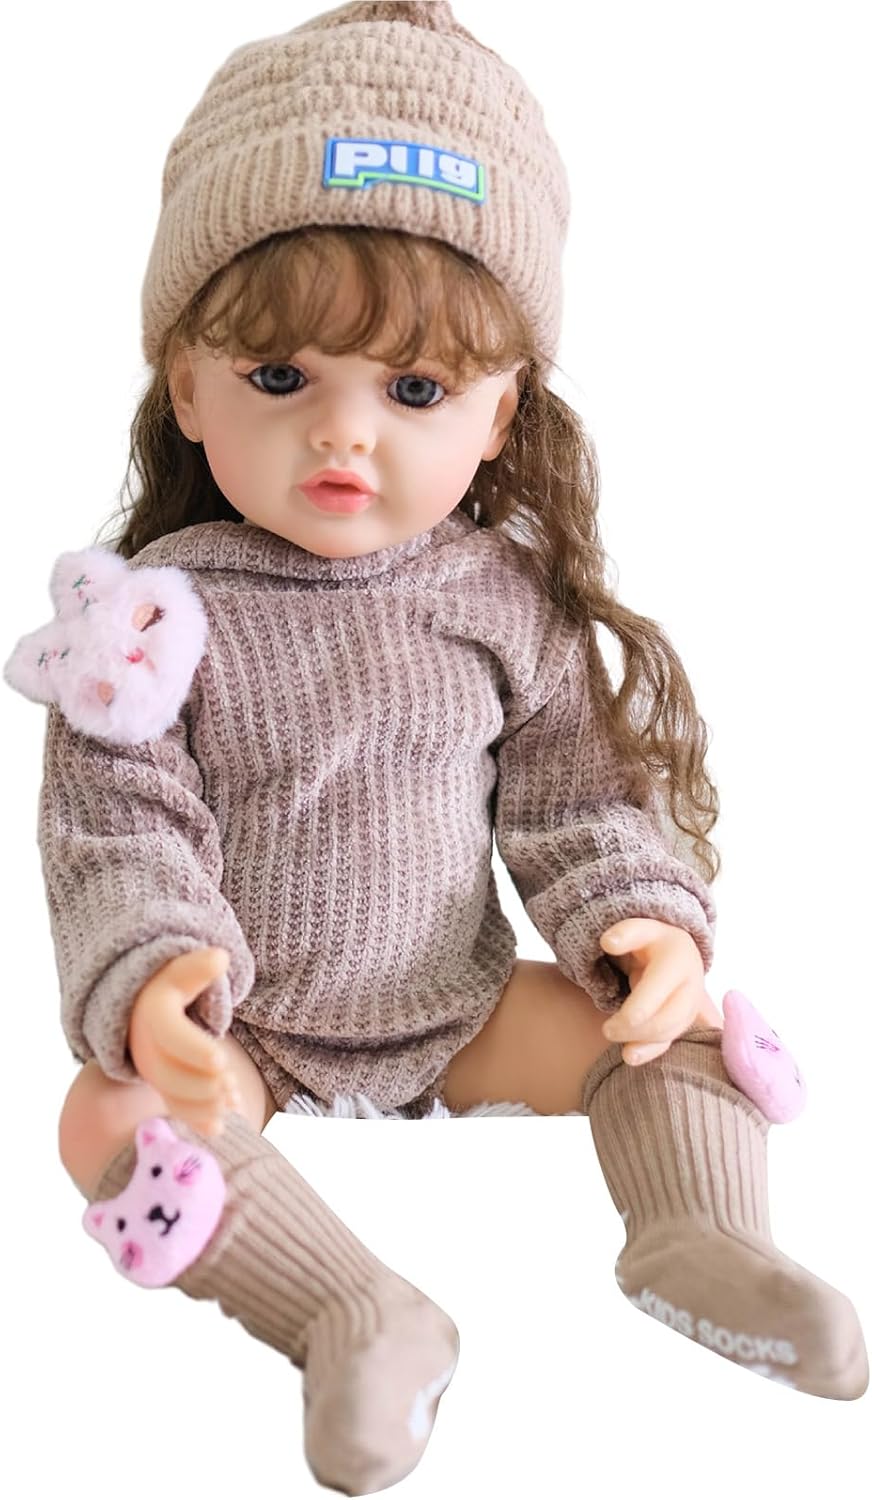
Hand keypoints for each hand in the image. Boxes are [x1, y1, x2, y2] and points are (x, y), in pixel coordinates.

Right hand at [127, 947, 241, 1134]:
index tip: (222, 1061)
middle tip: (231, 1086)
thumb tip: (220, 958)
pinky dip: (196, 1119)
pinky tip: (219, 1127)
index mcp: (152, 1013)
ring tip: (232, 1101)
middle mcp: (144, 1045)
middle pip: (167, 1073)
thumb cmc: (172, 984)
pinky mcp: (161, 1084)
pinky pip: (174, 1105)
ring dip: (201, 1105)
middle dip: (201, 1085)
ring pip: (170, 1094)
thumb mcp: (181, 969)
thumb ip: (198, 968)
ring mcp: (151, 1068)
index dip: (195, 1051)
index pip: (170, 1035)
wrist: (142, 1003)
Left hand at [598, 918, 707, 1064]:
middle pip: (667, 1018)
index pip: (657, 991)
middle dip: (635, 1029)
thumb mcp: (639, 927)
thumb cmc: (648, 940)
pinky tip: (630, 1056)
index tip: (608, 1025)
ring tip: (614, 1039)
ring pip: (670, 1031)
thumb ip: (625, 933)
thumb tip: (608, 942)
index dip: (633, 1013)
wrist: (671, 948)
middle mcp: (690, 984)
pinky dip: (651, 1050)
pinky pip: (671, 1039)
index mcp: (678, 959)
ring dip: (642, 1041)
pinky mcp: (684, 1019)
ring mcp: (690, 1004)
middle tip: (607, 1030)